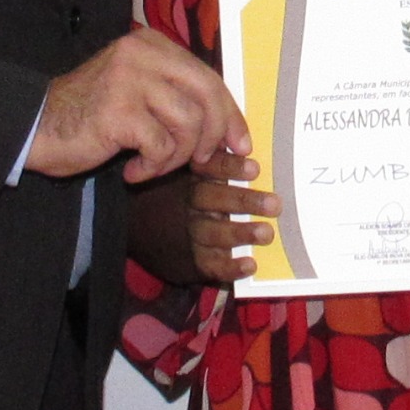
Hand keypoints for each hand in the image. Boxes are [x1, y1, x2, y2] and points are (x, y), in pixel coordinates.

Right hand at [30, 29, 247, 182]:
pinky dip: (152, 167)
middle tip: (204, 160)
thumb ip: (175, 95)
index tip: (241, 143)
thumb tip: (228, 126)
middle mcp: (141, 53)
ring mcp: (129, 79)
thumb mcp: (137, 91)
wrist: (35, 127)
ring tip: (153, 165)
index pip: (208, 76)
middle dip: (215, 134)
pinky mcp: (118, 110)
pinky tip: (132, 172)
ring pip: (188, 123)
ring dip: (177, 156)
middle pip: (207, 93)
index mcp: (150, 44)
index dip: (230, 113)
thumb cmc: (90, 115)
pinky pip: (161, 146)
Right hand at [133, 144, 279, 287]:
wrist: (134, 228)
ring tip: (266, 233)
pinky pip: (209, 264)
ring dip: (240, 233)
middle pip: (213, 199)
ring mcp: (188, 233)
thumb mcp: (182, 170)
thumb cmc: (172, 194)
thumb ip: (213, 157)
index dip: (230, 167)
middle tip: (275, 204)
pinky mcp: (190, 260)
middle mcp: (187, 203)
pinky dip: (230, 267)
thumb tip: (244, 143)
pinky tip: (249, 264)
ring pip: (213, 232)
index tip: (255, 169)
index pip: (208, 168)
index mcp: (189, 177)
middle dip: (244, 201)